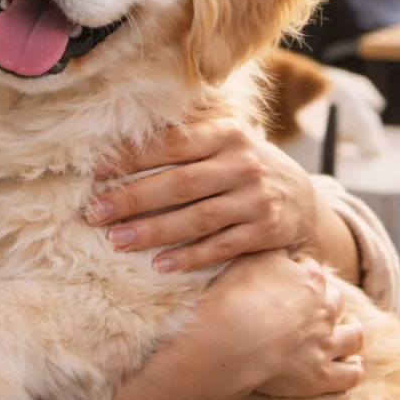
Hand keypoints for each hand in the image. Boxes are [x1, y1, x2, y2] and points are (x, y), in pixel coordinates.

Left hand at [87, 120, 319, 274]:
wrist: (304, 197)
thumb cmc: (245, 167)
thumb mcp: (225, 142)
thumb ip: (186, 140)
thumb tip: (119, 146)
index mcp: (227, 134)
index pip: (172, 144)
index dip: (132, 157)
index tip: (95, 171)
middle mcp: (243, 164)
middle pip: (179, 183)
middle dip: (133, 199)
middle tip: (96, 213)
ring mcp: (256, 199)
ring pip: (197, 218)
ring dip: (154, 231)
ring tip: (118, 241)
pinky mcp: (265, 231)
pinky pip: (221, 246)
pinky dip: (190, 257)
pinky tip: (161, 265)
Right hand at [189, 251, 364, 398]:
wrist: (231, 339)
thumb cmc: (235, 296)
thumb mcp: (252, 258)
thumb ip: (273, 252)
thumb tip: (283, 250)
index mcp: (310, 278)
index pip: (311, 271)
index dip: (301, 274)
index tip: (292, 280)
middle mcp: (324, 308)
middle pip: (335, 300)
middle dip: (329, 302)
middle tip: (317, 308)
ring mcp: (326, 343)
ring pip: (352, 335)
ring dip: (352, 331)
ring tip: (349, 331)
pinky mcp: (321, 375)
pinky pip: (349, 375)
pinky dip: (355, 370)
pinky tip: (355, 367)